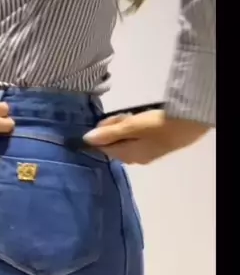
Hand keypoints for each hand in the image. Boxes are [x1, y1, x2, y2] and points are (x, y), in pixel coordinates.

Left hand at [83, 109, 210, 164]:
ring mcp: (145, 152)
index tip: (106, 120)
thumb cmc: (158, 125)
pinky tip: (139, 118)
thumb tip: (86, 139)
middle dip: (112, 128)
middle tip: (123, 116)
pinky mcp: (154, 144)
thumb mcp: (131, 126)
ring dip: (123, 126)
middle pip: (113, 143)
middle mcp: (135, 158)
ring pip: (124, 138)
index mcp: (127, 156)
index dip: (100, 133)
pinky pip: (135, 137)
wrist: (189, 124)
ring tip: (131, 115)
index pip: (103, 148)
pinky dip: (133, 127)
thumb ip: (108, 132)